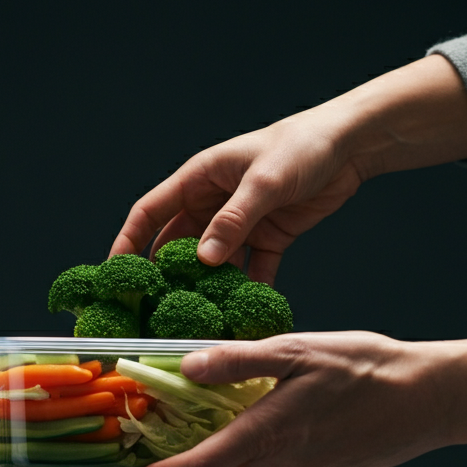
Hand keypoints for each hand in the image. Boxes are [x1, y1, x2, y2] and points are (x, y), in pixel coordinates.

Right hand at [111, 55, 466, 283]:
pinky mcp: (268, 237)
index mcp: (199, 179)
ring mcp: (240, 223)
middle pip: (177, 244)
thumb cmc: (301, 147)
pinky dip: (247, 291)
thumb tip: (202, 260)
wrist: (350, 146)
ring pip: (212, 263)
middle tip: (151, 309)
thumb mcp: (263, 182)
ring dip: (205, 289)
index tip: (115, 274)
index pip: (150, 213)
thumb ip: (233, 221)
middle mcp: (213, 202)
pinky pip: (251, 270)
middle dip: (164, 276)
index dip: (128, 242)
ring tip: (195, 321)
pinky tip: (244, 316)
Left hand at [133, 329, 466, 466]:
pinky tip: (256, 442)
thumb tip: (190, 366)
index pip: (206, 465)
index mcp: (272, 432)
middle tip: (164, 455)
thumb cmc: (369, 369)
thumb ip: (240, 360)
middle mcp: (286, 464)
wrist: (431, 399)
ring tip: (203, 447)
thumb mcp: (300, 349)